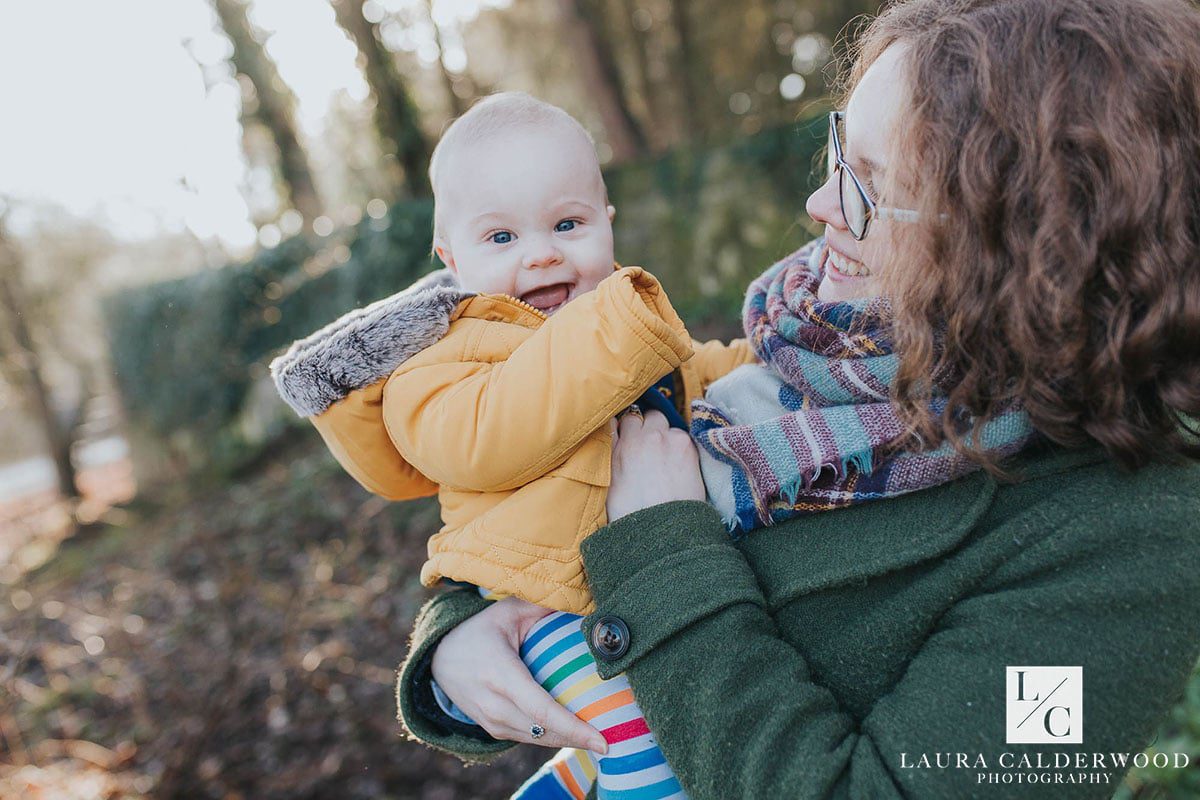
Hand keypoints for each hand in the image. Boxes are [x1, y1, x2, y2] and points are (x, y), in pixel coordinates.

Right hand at [430, 597, 608, 753]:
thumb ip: (542, 607)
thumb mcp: (507, 612)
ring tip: (600, 738)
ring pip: (538, 739)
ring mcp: (491, 721)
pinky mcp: (493, 730)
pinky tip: (575, 731)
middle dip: (579, 740)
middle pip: (544, 731)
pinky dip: (552, 737)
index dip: (574, 728)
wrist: (439, 658)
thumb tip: (583, 601)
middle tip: (613, 740)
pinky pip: (529, 738)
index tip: (602, 739)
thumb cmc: (479, 631)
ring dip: (568, 742)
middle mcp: (494, 704)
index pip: (542, 709)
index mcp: (500, 673)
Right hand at [606, 409, 705, 521]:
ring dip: (668, 438)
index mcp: (625, 443)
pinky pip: (685, 439)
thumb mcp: (609, 481)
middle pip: (651, 416)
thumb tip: (612, 429)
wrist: (663, 530)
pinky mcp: (690, 448)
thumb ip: (610, 450)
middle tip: (651, 449)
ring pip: (670, 428)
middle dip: (651, 427)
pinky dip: (682, 449)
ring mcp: (671, 439)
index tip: (632, 439)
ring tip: (667, 463)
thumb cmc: (632, 513)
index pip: (627, 417)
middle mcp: (649, 435)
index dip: (630, 428)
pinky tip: (679, 468)